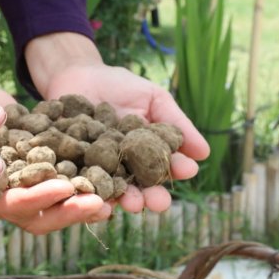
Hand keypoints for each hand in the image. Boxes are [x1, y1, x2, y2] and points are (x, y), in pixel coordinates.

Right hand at [0, 71, 110, 234]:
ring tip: (111, 202)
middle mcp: (8, 204)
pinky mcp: (46, 187)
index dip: (37, 197)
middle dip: (68, 210)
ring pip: (56, 213)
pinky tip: (115, 190)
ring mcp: (28, 199)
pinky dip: (88, 195)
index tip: (63, 186)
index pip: (11, 203)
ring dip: (82, 208)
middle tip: (96, 201)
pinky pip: (68, 198)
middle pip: (38, 217)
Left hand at [26, 32, 210, 213]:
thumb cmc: (120, 86)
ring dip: (124, 201)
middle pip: (141, 188)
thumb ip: (175, 123)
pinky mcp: (73, 170)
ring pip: (113, 192)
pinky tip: (96, 201)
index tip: (187, 170)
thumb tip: (204, 152)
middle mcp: (125, 169)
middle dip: (152, 197)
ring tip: (132, 204)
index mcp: (148, 155)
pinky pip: (81, 186)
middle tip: (158, 202)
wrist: (77, 74)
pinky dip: (89, 194)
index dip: (176, 170)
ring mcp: (99, 171)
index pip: (165, 166)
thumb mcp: (153, 98)